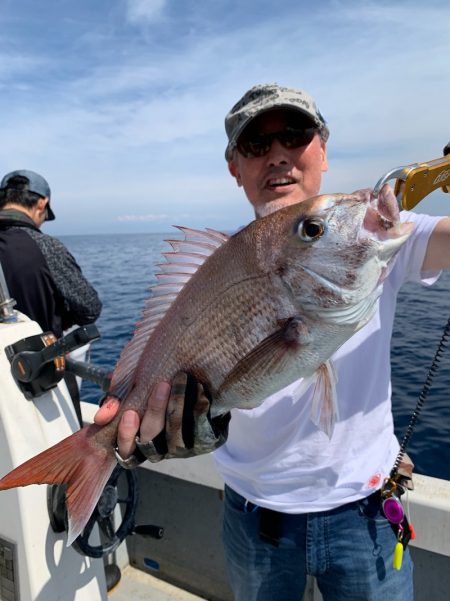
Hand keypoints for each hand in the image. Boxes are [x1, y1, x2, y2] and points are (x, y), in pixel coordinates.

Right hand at [94, 373, 230, 466]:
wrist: (202, 388)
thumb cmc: (160, 387)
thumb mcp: (135, 387)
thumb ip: (117, 396)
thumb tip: (103, 416)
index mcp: (139, 441)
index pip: (127, 452)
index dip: (126, 436)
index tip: (129, 413)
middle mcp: (160, 449)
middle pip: (152, 438)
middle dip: (155, 411)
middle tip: (161, 385)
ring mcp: (183, 447)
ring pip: (176, 435)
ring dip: (177, 404)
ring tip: (181, 377)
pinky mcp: (205, 441)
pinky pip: (201, 429)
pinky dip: (198, 408)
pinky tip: (199, 388)